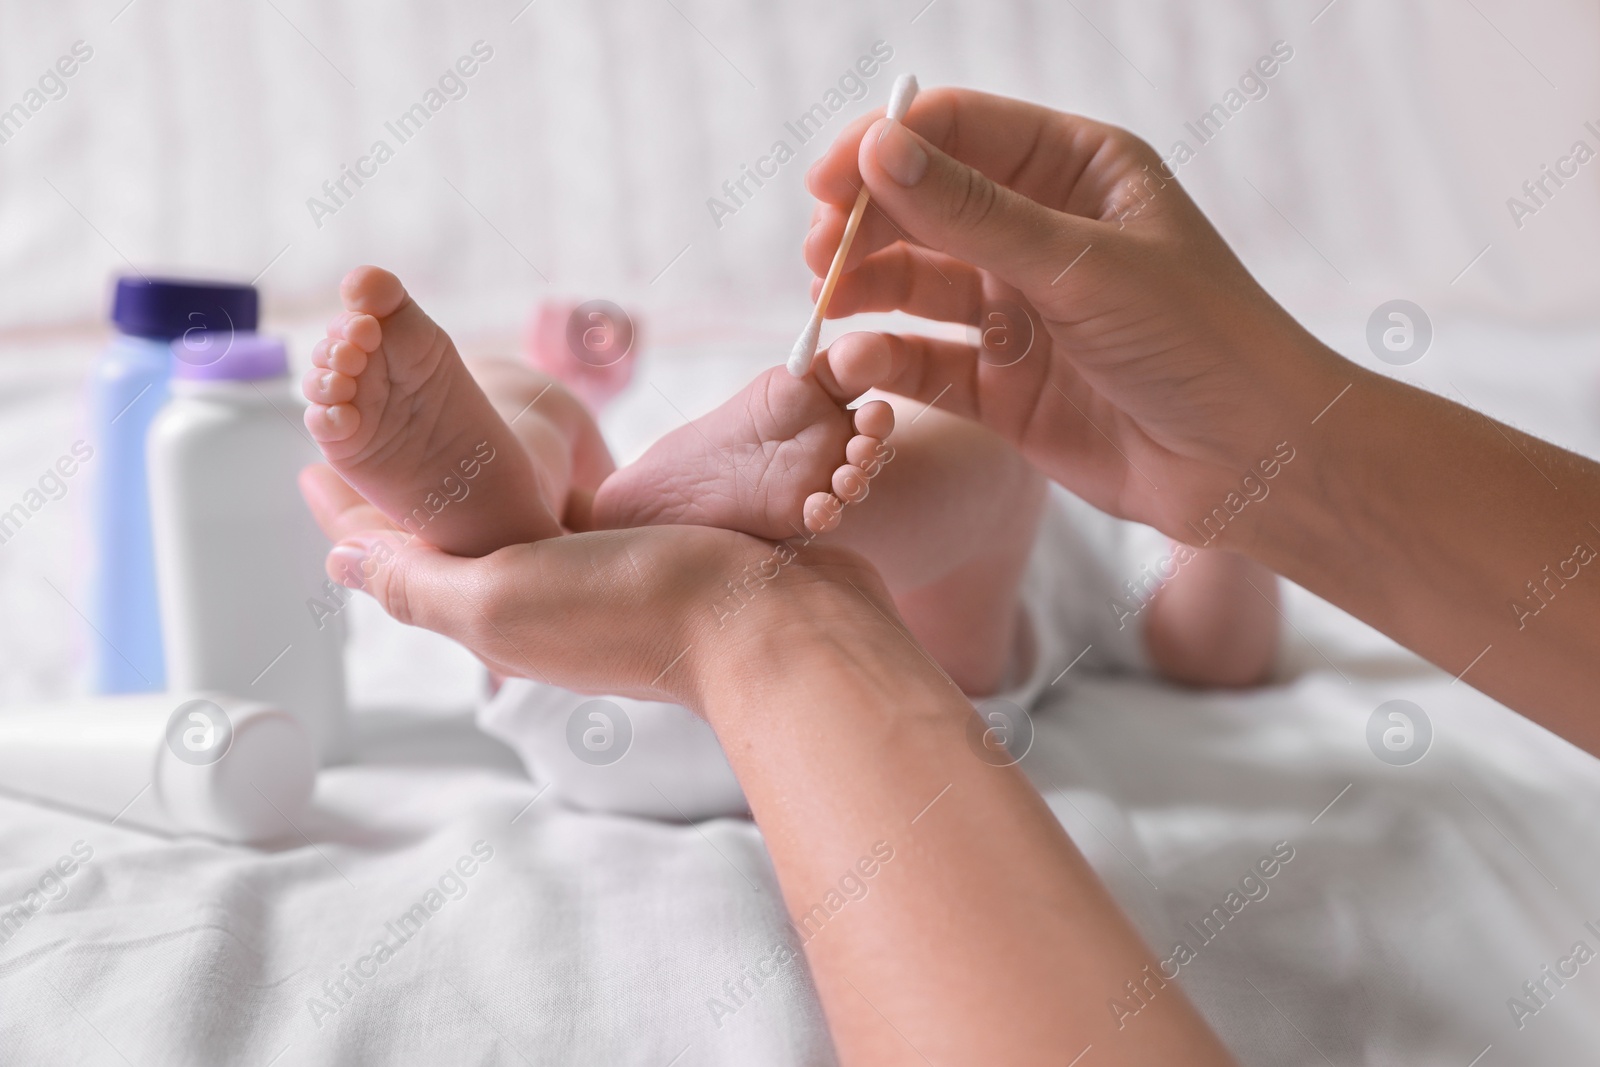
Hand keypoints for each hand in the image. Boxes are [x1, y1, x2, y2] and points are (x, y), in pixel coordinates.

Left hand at [298, 464, 883, 707]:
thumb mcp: (501, 595)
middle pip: (446, 548)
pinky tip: (545, 473)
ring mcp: (592, 584)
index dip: (348, 514)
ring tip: (440, 444)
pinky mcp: (644, 561)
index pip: (396, 561)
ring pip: (507, 532)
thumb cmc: (636, 608)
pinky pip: (568, 524)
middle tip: (369, 438)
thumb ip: (418, 580)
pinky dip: (535, 493)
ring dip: (465, 491)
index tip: (311, 462)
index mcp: (490, 614)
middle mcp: (535, 603)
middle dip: (400, 502)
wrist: (771, 622)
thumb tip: (341, 563)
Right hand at [805, 87, 1344, 538]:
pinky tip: (856, 363)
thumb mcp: (1082, 266)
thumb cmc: (1198, 341)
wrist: (1250, 462)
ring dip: (865, 289)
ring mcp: (1018, 310)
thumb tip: (878, 152)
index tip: (828, 182)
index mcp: (1077, 171)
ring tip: (824, 304)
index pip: (960, 132)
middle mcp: (1040, 232)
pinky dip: (885, 359)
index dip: (887, 148)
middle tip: (820, 252)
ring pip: (915, 283)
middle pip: (925, 206)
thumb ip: (975, 214)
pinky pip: (924, 360)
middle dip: (866, 224)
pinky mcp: (1001, 386)